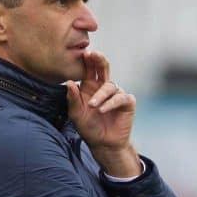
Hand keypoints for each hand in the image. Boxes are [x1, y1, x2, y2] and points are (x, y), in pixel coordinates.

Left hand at [66, 50, 141, 176]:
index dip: (88, 60)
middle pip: (103, 68)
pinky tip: (103, 110)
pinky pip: (120, 98)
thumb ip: (73, 99)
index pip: (89, 69)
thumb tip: (69, 82)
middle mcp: (104, 88)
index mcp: (90, 87)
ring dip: (101, 95)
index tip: (84, 53)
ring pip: (110, 86)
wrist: (103, 144)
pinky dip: (111, 103)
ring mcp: (117, 94)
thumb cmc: (89, 128)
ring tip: (93, 106)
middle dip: (99, 60)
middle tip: (93, 54)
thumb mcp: (76, 115)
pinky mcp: (127, 103)